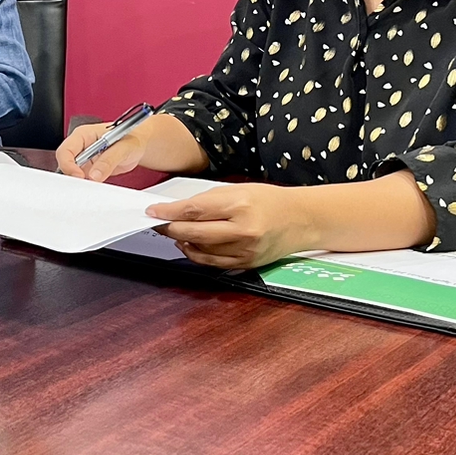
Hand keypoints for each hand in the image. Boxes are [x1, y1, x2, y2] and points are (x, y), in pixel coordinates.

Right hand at [56, 122, 147, 180]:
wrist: (140, 144)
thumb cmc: (132, 138)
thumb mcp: (124, 147)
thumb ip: (109, 160)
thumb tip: (94, 176)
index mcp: (84, 134)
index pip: (66, 150)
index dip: (68, 165)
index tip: (79, 177)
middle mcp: (81, 146)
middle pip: (65, 163)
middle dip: (73, 176)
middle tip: (87, 185)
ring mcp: (84, 158)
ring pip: (72, 173)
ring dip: (81, 182)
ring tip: (96, 185)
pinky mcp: (89, 169)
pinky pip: (83, 180)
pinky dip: (88, 185)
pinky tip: (97, 186)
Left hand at [144, 184, 312, 269]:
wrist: (302, 219)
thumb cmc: (270, 200)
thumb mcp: (238, 190)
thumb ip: (208, 201)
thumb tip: (178, 209)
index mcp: (241, 206)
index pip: (195, 210)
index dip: (170, 212)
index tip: (154, 212)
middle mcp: (244, 231)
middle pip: (195, 233)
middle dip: (171, 228)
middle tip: (158, 223)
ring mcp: (245, 251)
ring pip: (201, 250)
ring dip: (181, 241)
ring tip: (173, 232)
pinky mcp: (246, 264)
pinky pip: (213, 263)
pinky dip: (196, 255)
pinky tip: (189, 245)